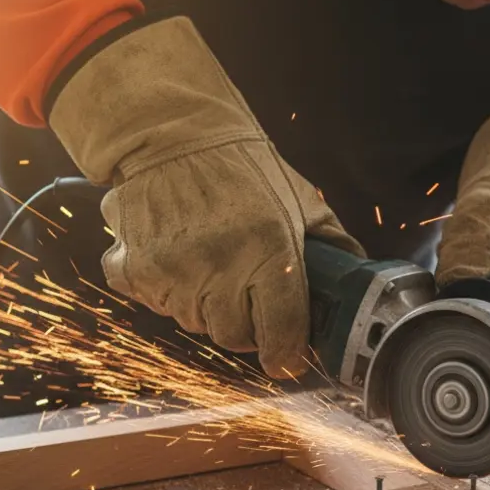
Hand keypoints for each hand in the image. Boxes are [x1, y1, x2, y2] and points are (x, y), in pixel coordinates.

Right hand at [49, 16, 361, 377]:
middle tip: (244, 292)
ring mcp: (171, 271)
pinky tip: (173, 255)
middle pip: (234, 336)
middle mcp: (219, 266)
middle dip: (244, 323)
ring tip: (208, 262)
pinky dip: (161, 288)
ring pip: (193, 322)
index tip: (286, 358)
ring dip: (203, 304)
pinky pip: (152, 303)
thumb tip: (357, 280)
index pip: (281, 334)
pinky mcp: (132, 268)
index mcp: (269, 251)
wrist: (169, 131)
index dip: (286, 354)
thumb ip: (332, 244)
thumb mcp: (300, 199)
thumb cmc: (241, 165)